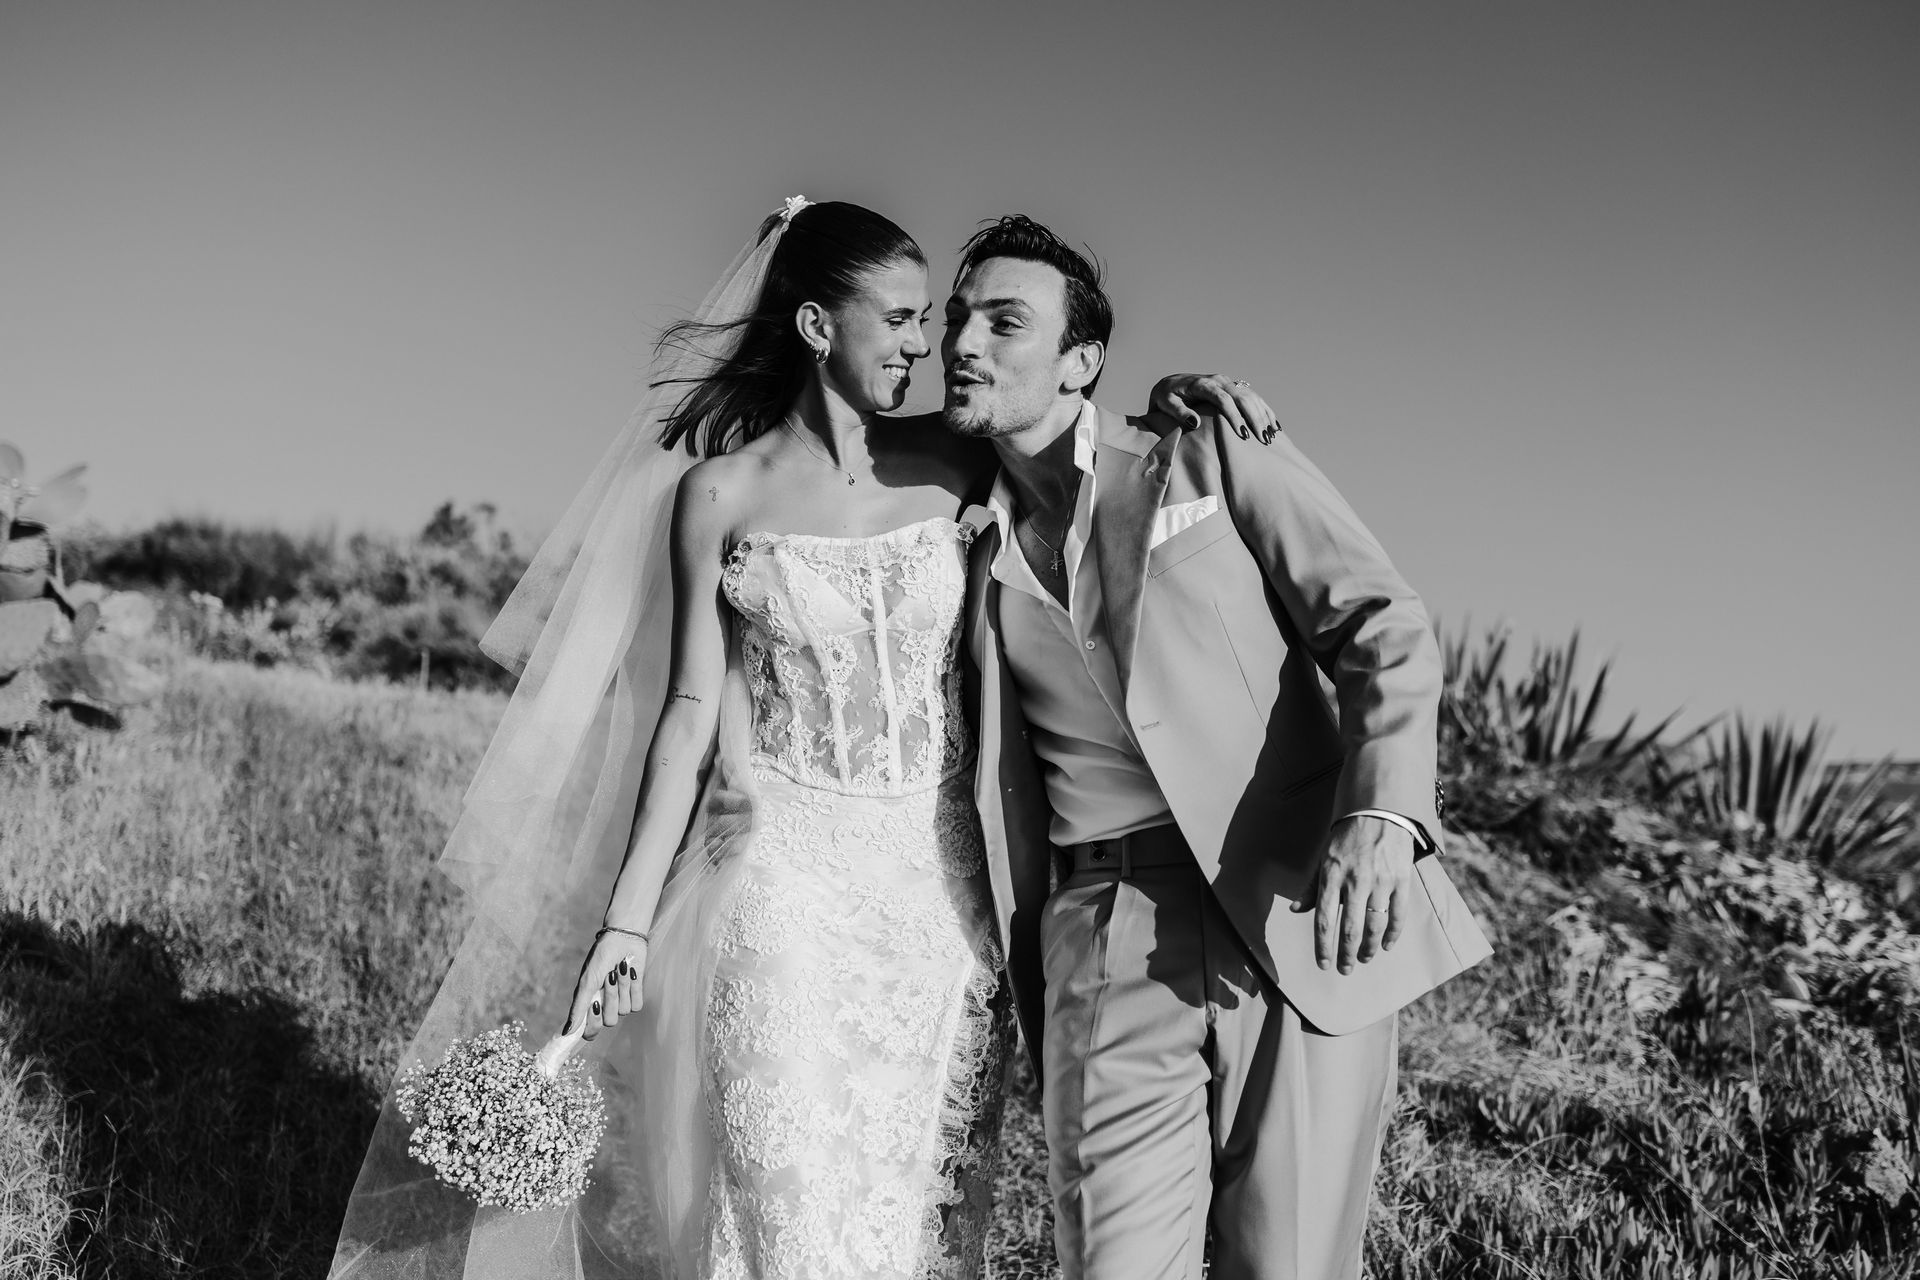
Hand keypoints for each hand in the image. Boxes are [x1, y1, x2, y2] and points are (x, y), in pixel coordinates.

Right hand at [562, 930, 648, 1040]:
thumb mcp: (587, 981)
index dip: (592, 1025)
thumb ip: (578, 1007)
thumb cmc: (601, 957)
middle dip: (610, 997)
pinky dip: (634, 987)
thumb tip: (566, 1033)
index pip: (590, 1032)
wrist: (623, 938)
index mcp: (589, 1004)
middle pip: (609, 1021)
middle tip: (608, 977)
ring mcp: (621, 1001)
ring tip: (619, 969)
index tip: (594, 1006)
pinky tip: (631, 972)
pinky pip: (637, 1005)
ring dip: (622, 987)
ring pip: (624, 1011)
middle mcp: (604, 1006)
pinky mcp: (636, 994)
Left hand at [1149, 373, 1279, 441]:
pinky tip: (1274, 426)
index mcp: (1202, 385)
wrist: (1170, 384)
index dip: (1234, 416)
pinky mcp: (1233, 387)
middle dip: (1254, 418)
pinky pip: (1253, 398)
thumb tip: (1194, 422)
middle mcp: (1218, 380)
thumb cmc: (1165, 398)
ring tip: (1270, 436)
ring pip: (1251, 397)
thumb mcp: (1165, 404)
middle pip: (1242, 398)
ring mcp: (1227, 382)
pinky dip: (1264, 411)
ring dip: (1262, 416)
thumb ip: (1178, 412)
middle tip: (1262, 439)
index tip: (1242, 434)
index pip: (1223, 399)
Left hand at [1291, 816, 1415, 973]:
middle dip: (1347, 954)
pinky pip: (1397, 914)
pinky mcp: (1401, 879)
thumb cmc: (1347, 836)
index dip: (1323, 946)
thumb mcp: (1324, 857)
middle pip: (1350, 929)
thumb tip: (1296, 910)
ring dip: (1369, 948)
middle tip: (1345, 969)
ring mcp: (1381, 881)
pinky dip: (1392, 934)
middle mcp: (1356, 881)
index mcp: (1332, 876)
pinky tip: (1386, 945)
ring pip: (1375, 926)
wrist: (1380, 811)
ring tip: (1364, 958)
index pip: (1324, 919)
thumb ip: (1312, 886)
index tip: (1323, 963)